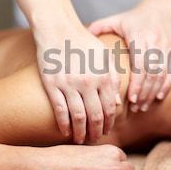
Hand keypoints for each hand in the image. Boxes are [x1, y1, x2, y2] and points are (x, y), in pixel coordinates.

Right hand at [35, 19, 120, 143]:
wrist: (58, 29)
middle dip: (97, 131)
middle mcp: (88, 82)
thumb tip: (118, 104)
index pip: (110, 107)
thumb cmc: (84, 42)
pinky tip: (66, 132)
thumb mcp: (105, 57)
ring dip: (81, 132)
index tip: (107, 130)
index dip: (109, 122)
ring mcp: (69, 84)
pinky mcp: (52, 84)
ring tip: (81, 140)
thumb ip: (114, 79)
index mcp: (104, 75)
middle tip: (96, 139)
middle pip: (95, 115)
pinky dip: (64, 124)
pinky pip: (59, 110)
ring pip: (78, 116)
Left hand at [88, 5, 170, 111]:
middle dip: (144, 93)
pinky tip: (158, 97)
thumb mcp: (116, 20)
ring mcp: (167, 46)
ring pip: (163, 74)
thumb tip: (79, 41)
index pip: (140, 64)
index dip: (136, 83)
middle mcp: (155, 41)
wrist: (161, 9)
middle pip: (152, 73)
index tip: (130, 99)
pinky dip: (166, 85)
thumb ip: (98, 28)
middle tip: (135, 108)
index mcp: (138, 35)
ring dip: (153, 93)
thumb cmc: (134, 19)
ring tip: (143, 106)